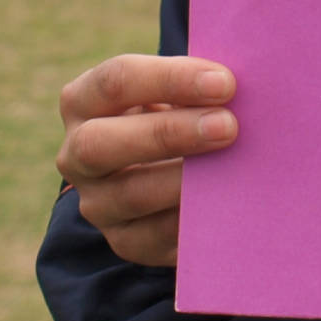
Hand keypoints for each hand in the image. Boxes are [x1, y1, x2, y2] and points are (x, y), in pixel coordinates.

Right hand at [55, 54, 237, 268]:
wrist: (169, 168)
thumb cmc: (179, 112)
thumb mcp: (176, 92)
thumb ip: (199, 85)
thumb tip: (243, 86)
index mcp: (85, 101)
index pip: (115, 81)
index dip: (170, 79)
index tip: (225, 82)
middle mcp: (77, 154)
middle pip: (101, 143)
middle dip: (168, 132)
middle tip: (228, 126)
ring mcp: (98, 203)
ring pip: (130, 194)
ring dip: (184, 180)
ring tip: (232, 167)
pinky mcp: (126, 241)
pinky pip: (158, 236)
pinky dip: (194, 219)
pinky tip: (227, 203)